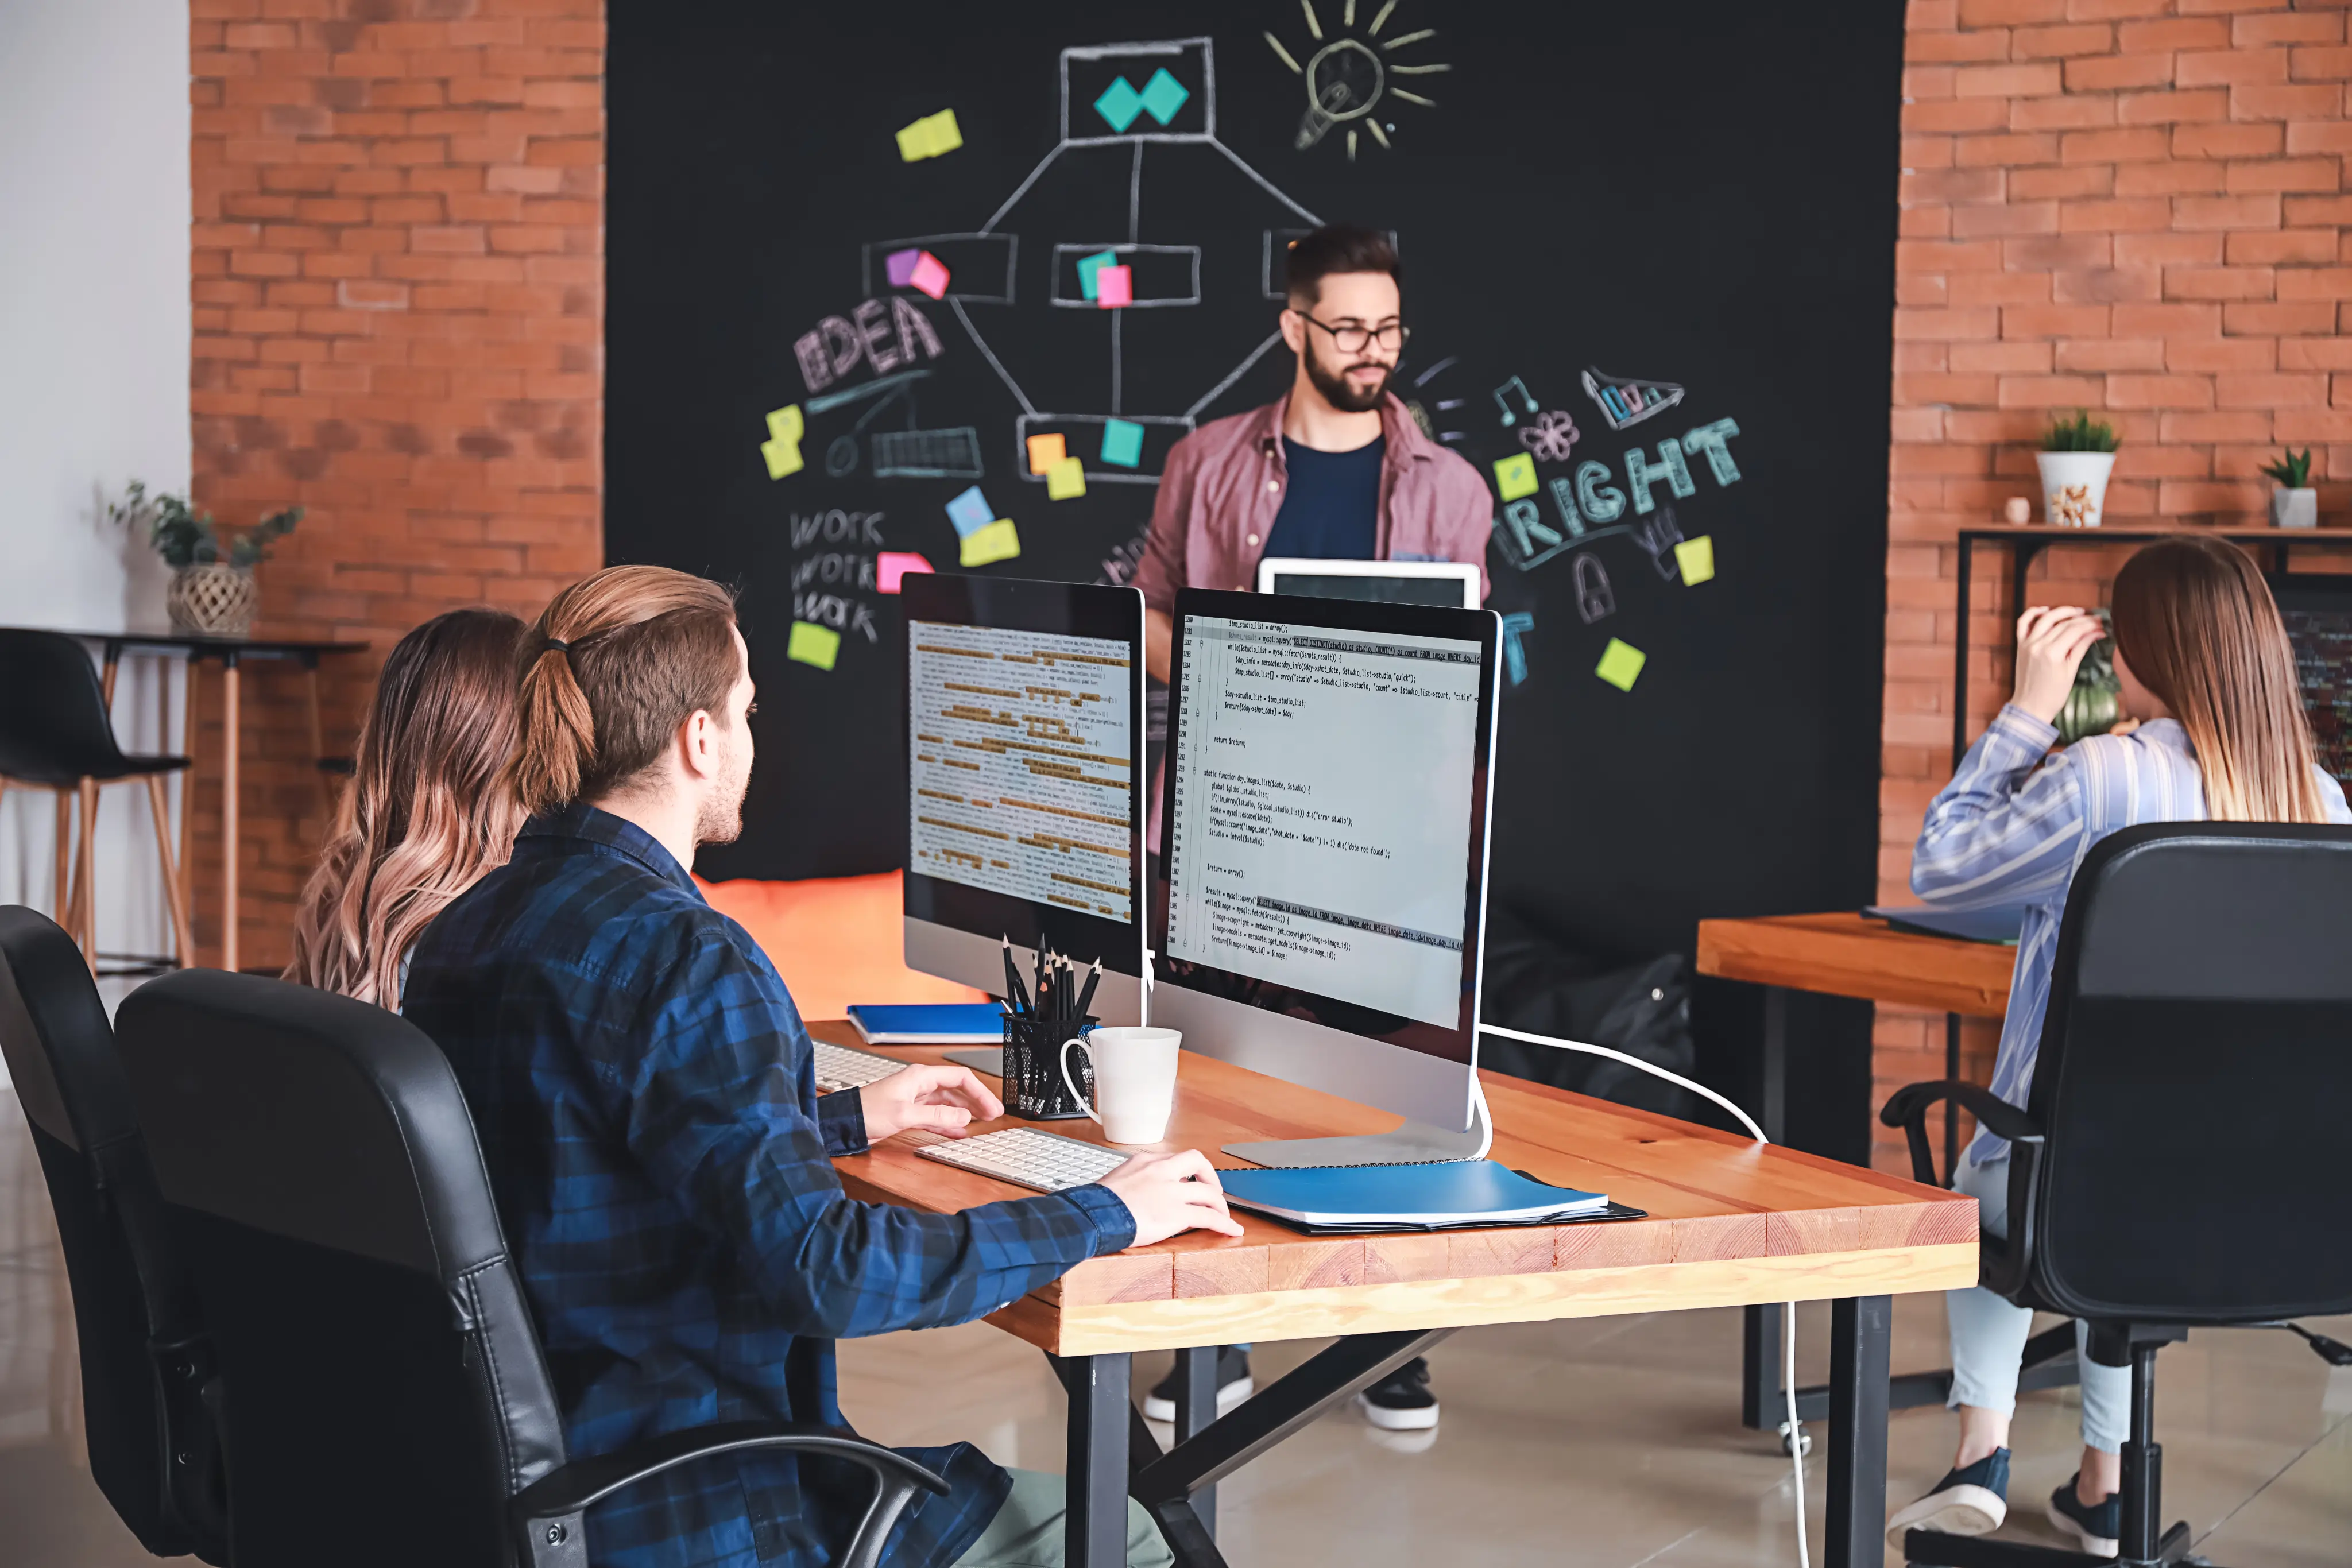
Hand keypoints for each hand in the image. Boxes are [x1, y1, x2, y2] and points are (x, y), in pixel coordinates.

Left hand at [856, 1065, 1002, 1143]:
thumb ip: (937, 1115)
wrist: (844, 1122)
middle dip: (975, 1101)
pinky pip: (935, 1115)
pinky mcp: (909, 1112)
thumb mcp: (904, 1114)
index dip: (979, 1092)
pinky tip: (958, 1131)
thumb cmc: (867, 1111)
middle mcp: (920, 1085)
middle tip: (992, 1115)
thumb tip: (964, 1117)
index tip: (991, 1107)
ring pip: (947, 1102)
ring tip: (981, 1122)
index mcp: (921, 1077)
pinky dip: (948, 1122)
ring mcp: (915, 1098)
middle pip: (956, 1089)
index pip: (959, 1078)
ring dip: (964, 1112)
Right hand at [1098, 1148, 1245, 1246]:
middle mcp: (1161, 1170)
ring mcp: (1171, 1191)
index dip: (1186, 1172)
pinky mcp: (1177, 1213)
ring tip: (1223, 1215)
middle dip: (1210, 1176)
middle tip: (1211, 1191)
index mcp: (1145, 1161)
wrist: (1092, 1217)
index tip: (1188, 1180)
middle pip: (1197, 1161)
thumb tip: (1141, 1193)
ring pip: (1209, 1191)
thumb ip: (1135, 1181)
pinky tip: (1232, 1230)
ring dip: (1220, 1204)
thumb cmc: (1097, 1204)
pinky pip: (1209, 1217)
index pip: (1174, 1160)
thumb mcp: (1117, 1180)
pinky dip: (1225, 1223)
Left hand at [2010, 605, 2105, 723]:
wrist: (2030, 707)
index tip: (2101, 624)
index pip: (2075, 630)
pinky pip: (2023, 623)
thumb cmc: (2053, 695)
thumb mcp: (2071, 671)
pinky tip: (2046, 610)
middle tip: (2094, 619)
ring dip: (2061, 612)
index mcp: (2052, 654)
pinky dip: (2033, 613)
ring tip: (2076, 612)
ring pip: (2045, 619)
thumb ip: (2081, 647)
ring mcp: (2027, 644)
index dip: (2090, 625)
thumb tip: (2097, 632)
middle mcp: (2038, 645)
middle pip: (2063, 624)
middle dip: (2081, 619)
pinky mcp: (2020, 645)